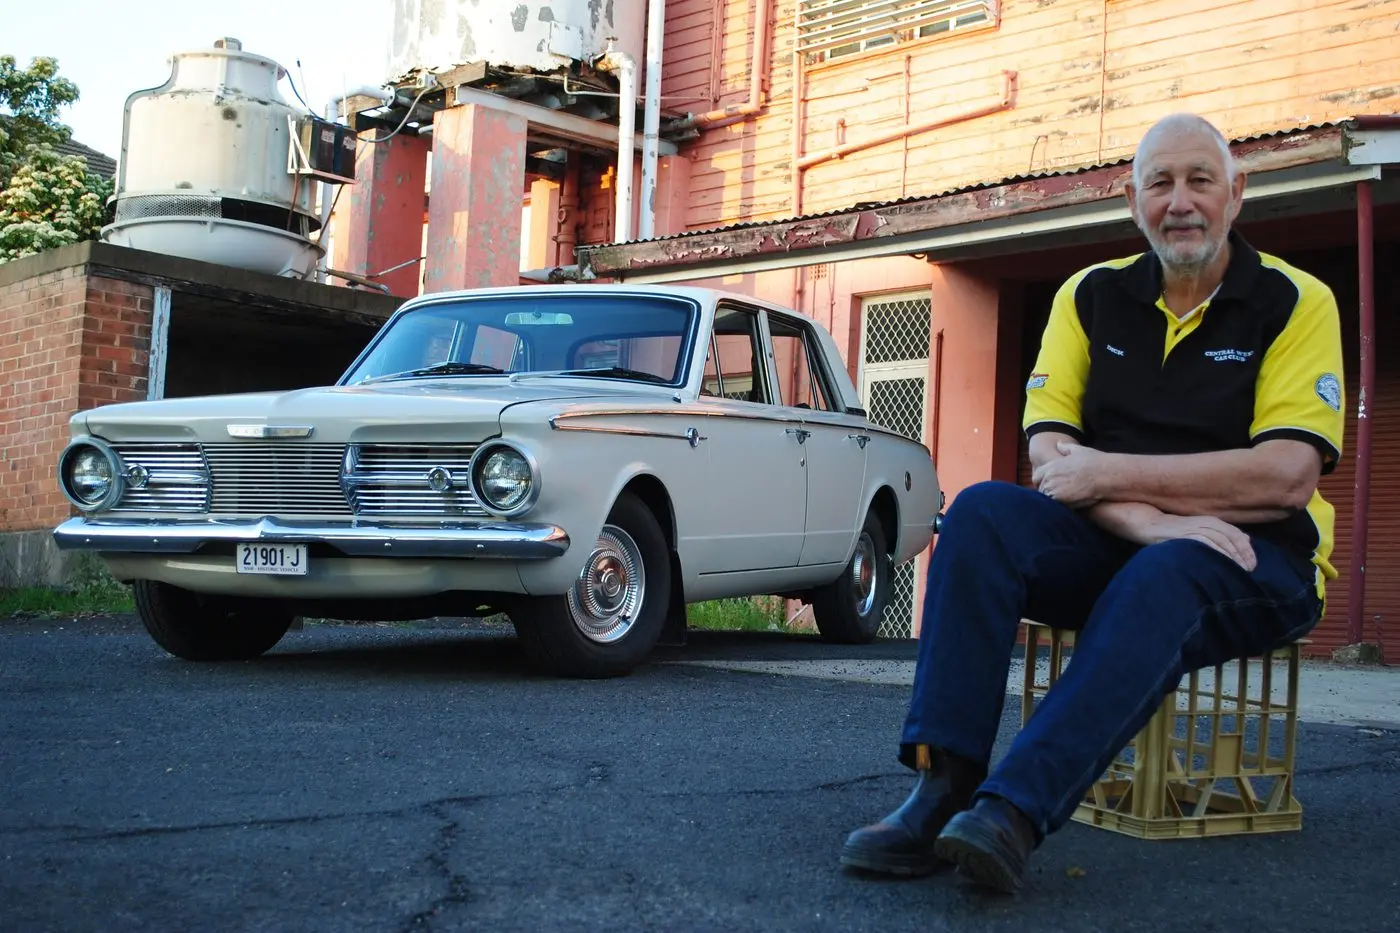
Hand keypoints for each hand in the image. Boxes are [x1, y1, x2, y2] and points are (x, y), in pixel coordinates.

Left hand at [1031, 441, 1105, 507]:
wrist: (1104, 475)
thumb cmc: (1094, 463)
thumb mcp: (1079, 450)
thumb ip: (1066, 448)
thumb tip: (1059, 443)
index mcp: (1051, 466)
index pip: (1036, 477)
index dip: (1043, 482)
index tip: (1051, 485)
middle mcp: (1049, 477)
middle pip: (1040, 489)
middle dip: (1047, 492)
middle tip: (1059, 495)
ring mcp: (1053, 489)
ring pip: (1047, 499)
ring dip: (1053, 500)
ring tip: (1066, 500)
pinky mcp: (1060, 500)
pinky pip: (1054, 506)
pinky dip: (1060, 507)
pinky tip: (1070, 505)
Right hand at [1138, 514, 1257, 571]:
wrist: (1151, 524)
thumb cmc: (1176, 532)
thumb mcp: (1201, 531)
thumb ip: (1220, 536)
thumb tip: (1244, 540)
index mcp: (1213, 522)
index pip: (1237, 535)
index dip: (1248, 550)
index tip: (1253, 565)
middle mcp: (1208, 522)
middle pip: (1232, 538)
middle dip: (1243, 555)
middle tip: (1249, 570)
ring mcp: (1196, 526)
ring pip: (1221, 539)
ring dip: (1232, 555)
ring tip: (1239, 569)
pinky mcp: (1186, 533)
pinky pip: (1205, 541)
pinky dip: (1216, 551)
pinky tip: (1221, 562)